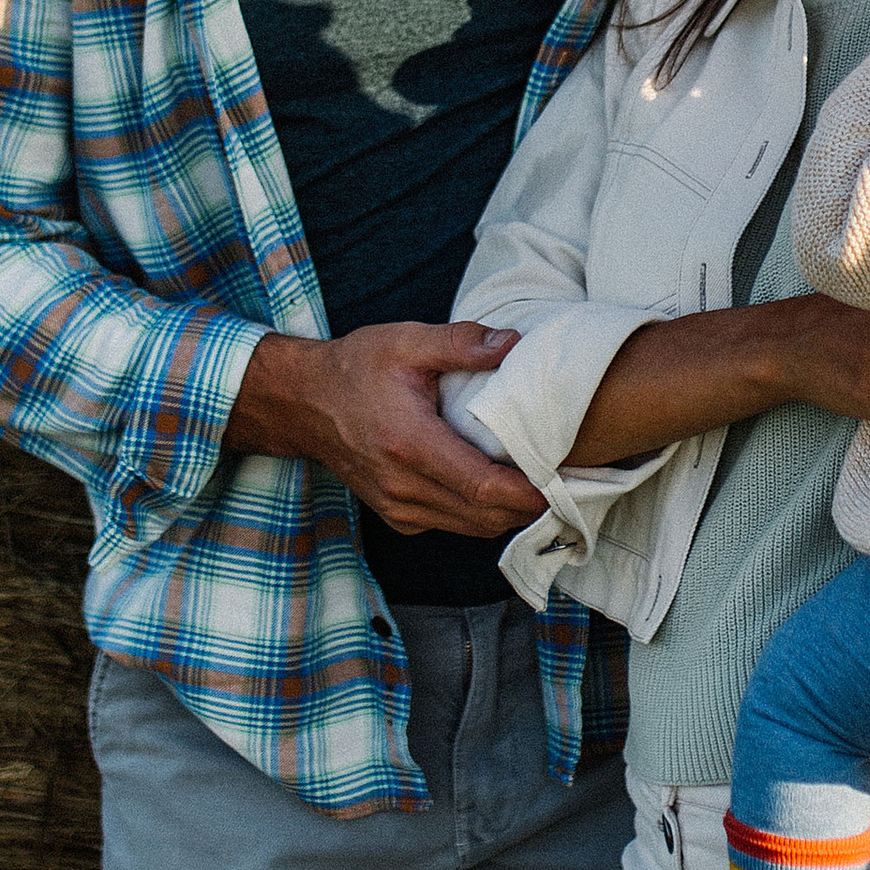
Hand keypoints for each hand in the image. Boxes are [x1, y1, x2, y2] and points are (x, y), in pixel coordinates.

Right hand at [221, 324, 547, 541]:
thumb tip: (513, 344)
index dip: (529, 492)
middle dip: (530, 506)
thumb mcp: (407, 341)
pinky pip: (452, 525)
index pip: (484, 488)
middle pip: (485, 518)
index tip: (564, 477)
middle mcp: (404, 487)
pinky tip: (500, 487)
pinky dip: (482, 514)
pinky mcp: (397, 516)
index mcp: (411, 444)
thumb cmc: (355, 368)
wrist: (303, 402)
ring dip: (509, 514)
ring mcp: (398, 507)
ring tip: (543, 484)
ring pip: (472, 528)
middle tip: (567, 479)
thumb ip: (462, 343)